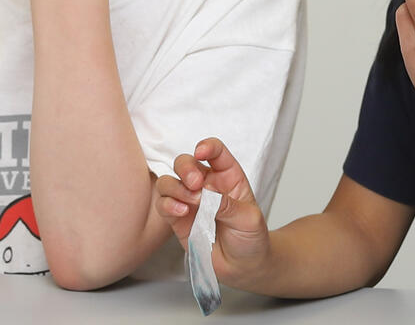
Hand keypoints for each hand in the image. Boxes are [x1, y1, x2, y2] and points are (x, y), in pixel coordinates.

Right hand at [153, 138, 271, 287]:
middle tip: (194, 184)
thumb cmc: (251, 238)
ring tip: (190, 204)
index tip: (201, 152)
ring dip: (175, 188)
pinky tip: (181, 212)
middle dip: (185, 168)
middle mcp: (205, 184)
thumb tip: (206, 195)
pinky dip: (167, 205)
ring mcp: (190, 201)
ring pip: (169, 181)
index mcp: (227, 176)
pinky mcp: (178, 219)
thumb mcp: (249, 219)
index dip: (207, 147)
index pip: (215, 152)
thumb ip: (228, 205)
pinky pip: (163, 204)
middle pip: (185, 162)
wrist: (244, 267)